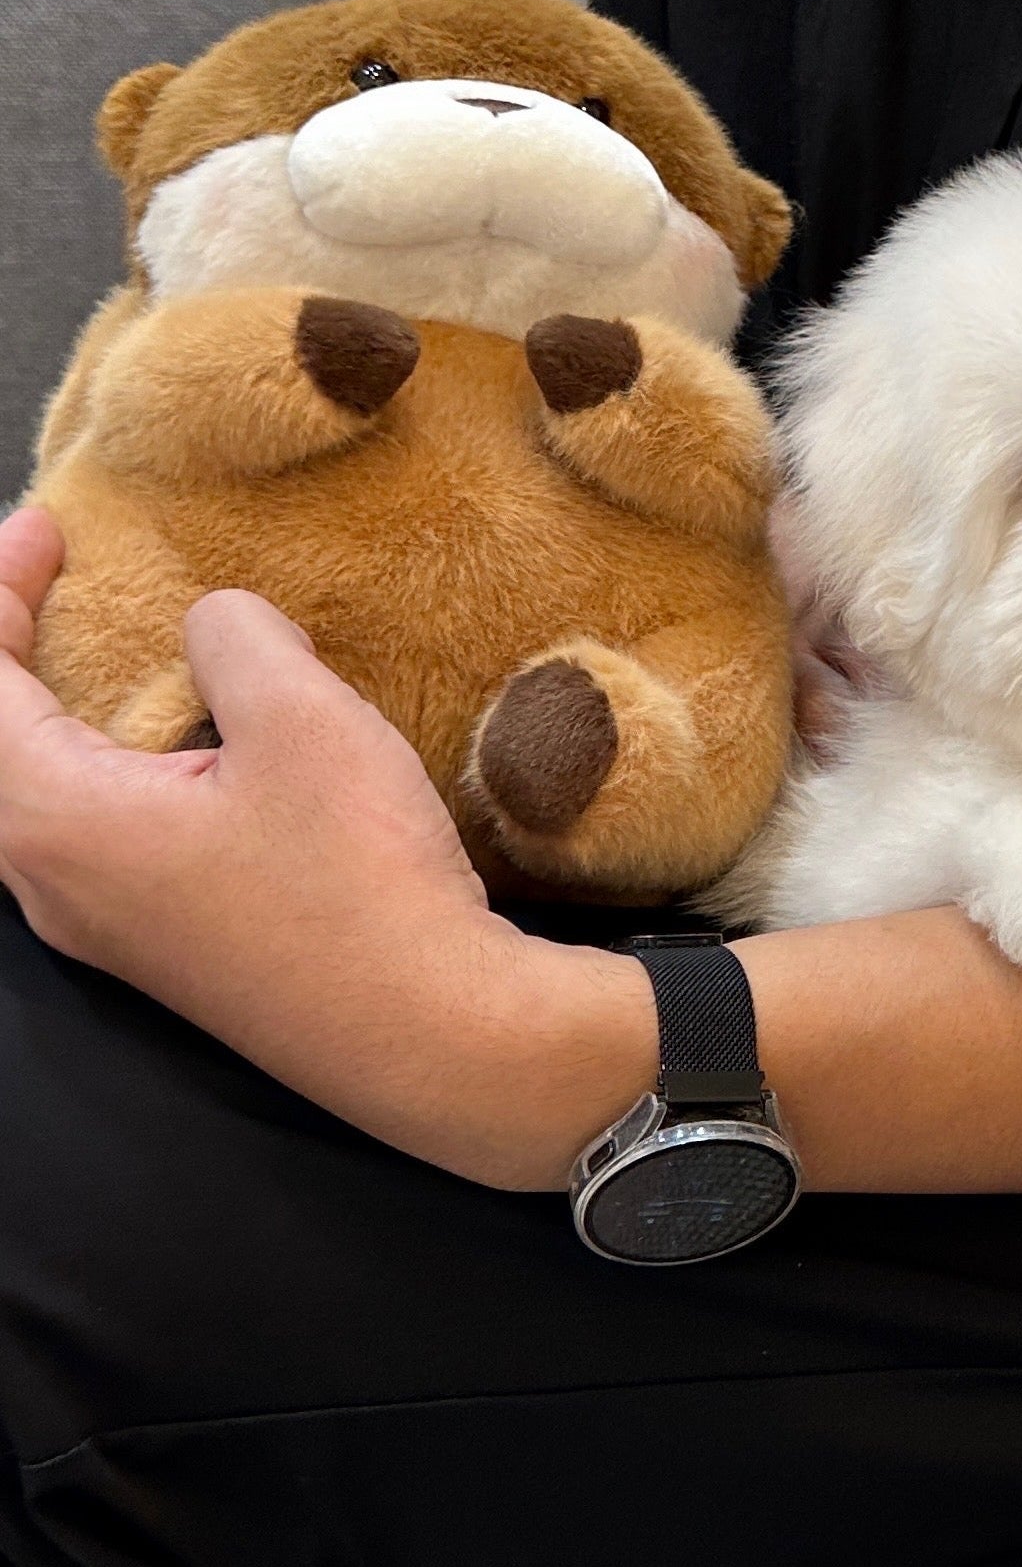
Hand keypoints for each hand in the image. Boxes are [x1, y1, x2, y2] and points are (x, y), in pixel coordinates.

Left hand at [0, 507, 649, 1184]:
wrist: (433, 1037)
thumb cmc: (360, 887)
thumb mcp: (303, 720)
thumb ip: (235, 638)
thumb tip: (214, 624)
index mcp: (58, 823)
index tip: (48, 528)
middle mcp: (54, 884)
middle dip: (8, 652)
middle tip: (52, 578)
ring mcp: (104, 926)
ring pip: (31, 797)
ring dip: (51, 711)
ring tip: (105, 646)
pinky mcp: (158, 946)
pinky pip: (86, 833)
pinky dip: (95, 762)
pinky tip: (171, 740)